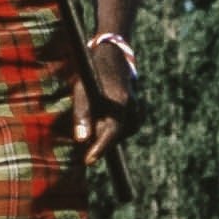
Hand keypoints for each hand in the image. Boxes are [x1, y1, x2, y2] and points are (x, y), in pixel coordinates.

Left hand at [71, 39, 140, 163]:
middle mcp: (132, 108)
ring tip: (96, 114)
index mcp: (119, 102)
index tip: (88, 161)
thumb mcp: (82, 90)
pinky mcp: (137, 114)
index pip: (110, 132)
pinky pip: (123, 130)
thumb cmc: (93, 73)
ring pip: (119, 134)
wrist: (114, 56)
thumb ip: (82, 115)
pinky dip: (112, 128)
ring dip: (105, 131)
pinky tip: (104, 116)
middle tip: (85, 128)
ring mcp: (137, 111)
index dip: (99, 148)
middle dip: (99, 139)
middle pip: (114, 136)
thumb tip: (81, 140)